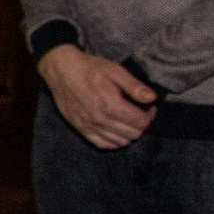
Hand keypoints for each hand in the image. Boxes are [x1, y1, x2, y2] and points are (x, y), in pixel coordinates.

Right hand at [40, 44, 155, 149]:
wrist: (61, 70)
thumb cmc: (89, 68)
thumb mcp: (115, 71)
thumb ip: (134, 86)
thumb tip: (152, 98)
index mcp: (111, 105)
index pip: (141, 122)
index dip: (150, 115)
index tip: (149, 106)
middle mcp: (100, 119)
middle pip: (133, 134)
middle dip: (141, 124)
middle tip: (140, 112)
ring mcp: (89, 126)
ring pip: (120, 142)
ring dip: (129, 133)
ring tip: (128, 120)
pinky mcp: (80, 128)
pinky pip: (102, 144)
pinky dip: (113, 141)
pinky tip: (116, 131)